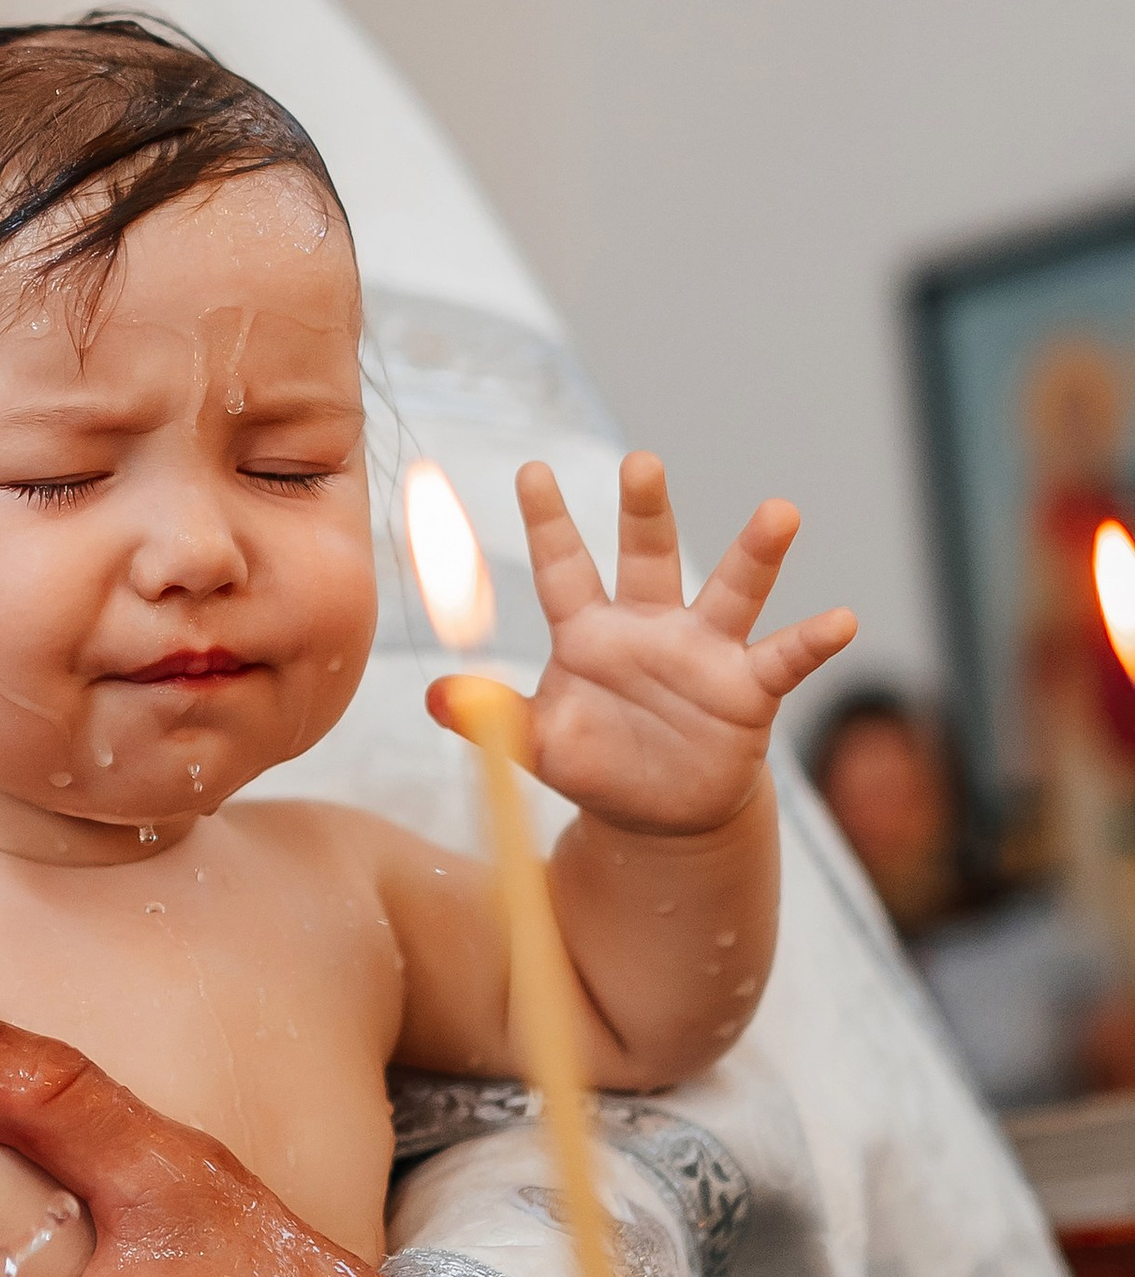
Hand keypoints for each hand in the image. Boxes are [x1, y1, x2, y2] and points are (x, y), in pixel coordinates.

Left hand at [433, 453, 855, 836]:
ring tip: (781, 511)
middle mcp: (649, 626)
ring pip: (731, 591)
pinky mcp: (748, 689)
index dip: (547, 521)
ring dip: (756, 553)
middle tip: (641, 462)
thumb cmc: (594, 762)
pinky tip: (842, 619)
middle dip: (645, 510)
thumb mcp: (535, 744)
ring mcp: (704, 652)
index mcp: (588, 631)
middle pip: (647, 557)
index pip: (562, 567)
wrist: (658, 813)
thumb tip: (434, 697)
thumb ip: (491, 717)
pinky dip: (814, 640)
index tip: (530, 469)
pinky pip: (785, 658)